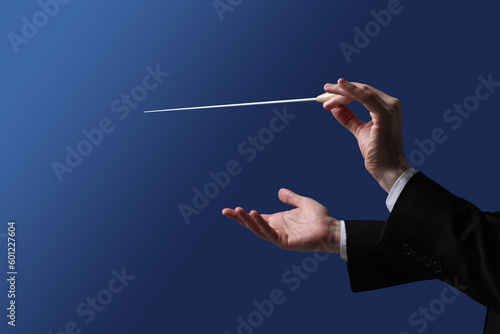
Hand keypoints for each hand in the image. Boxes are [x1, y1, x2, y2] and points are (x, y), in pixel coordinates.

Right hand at [222, 188, 340, 252]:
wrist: (332, 229)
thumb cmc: (320, 218)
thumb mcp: (303, 203)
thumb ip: (291, 198)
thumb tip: (279, 192)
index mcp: (278, 221)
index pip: (256, 218)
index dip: (243, 215)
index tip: (230, 209)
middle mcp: (276, 229)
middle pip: (252, 224)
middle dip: (239, 219)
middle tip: (225, 211)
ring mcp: (280, 236)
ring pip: (258, 229)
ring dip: (247, 221)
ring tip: (238, 211)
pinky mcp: (285, 242)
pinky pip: (270, 233)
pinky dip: (261, 224)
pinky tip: (255, 214)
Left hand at [323, 79, 410, 192]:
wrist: (386, 168)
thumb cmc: (377, 152)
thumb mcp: (359, 130)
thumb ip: (349, 118)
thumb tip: (334, 108)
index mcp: (387, 107)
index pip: (363, 93)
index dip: (345, 91)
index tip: (327, 95)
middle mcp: (391, 104)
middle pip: (362, 89)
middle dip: (340, 90)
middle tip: (323, 92)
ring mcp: (389, 108)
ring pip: (361, 91)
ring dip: (341, 91)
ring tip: (326, 93)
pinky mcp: (384, 114)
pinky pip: (365, 97)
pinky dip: (352, 90)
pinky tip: (340, 85)